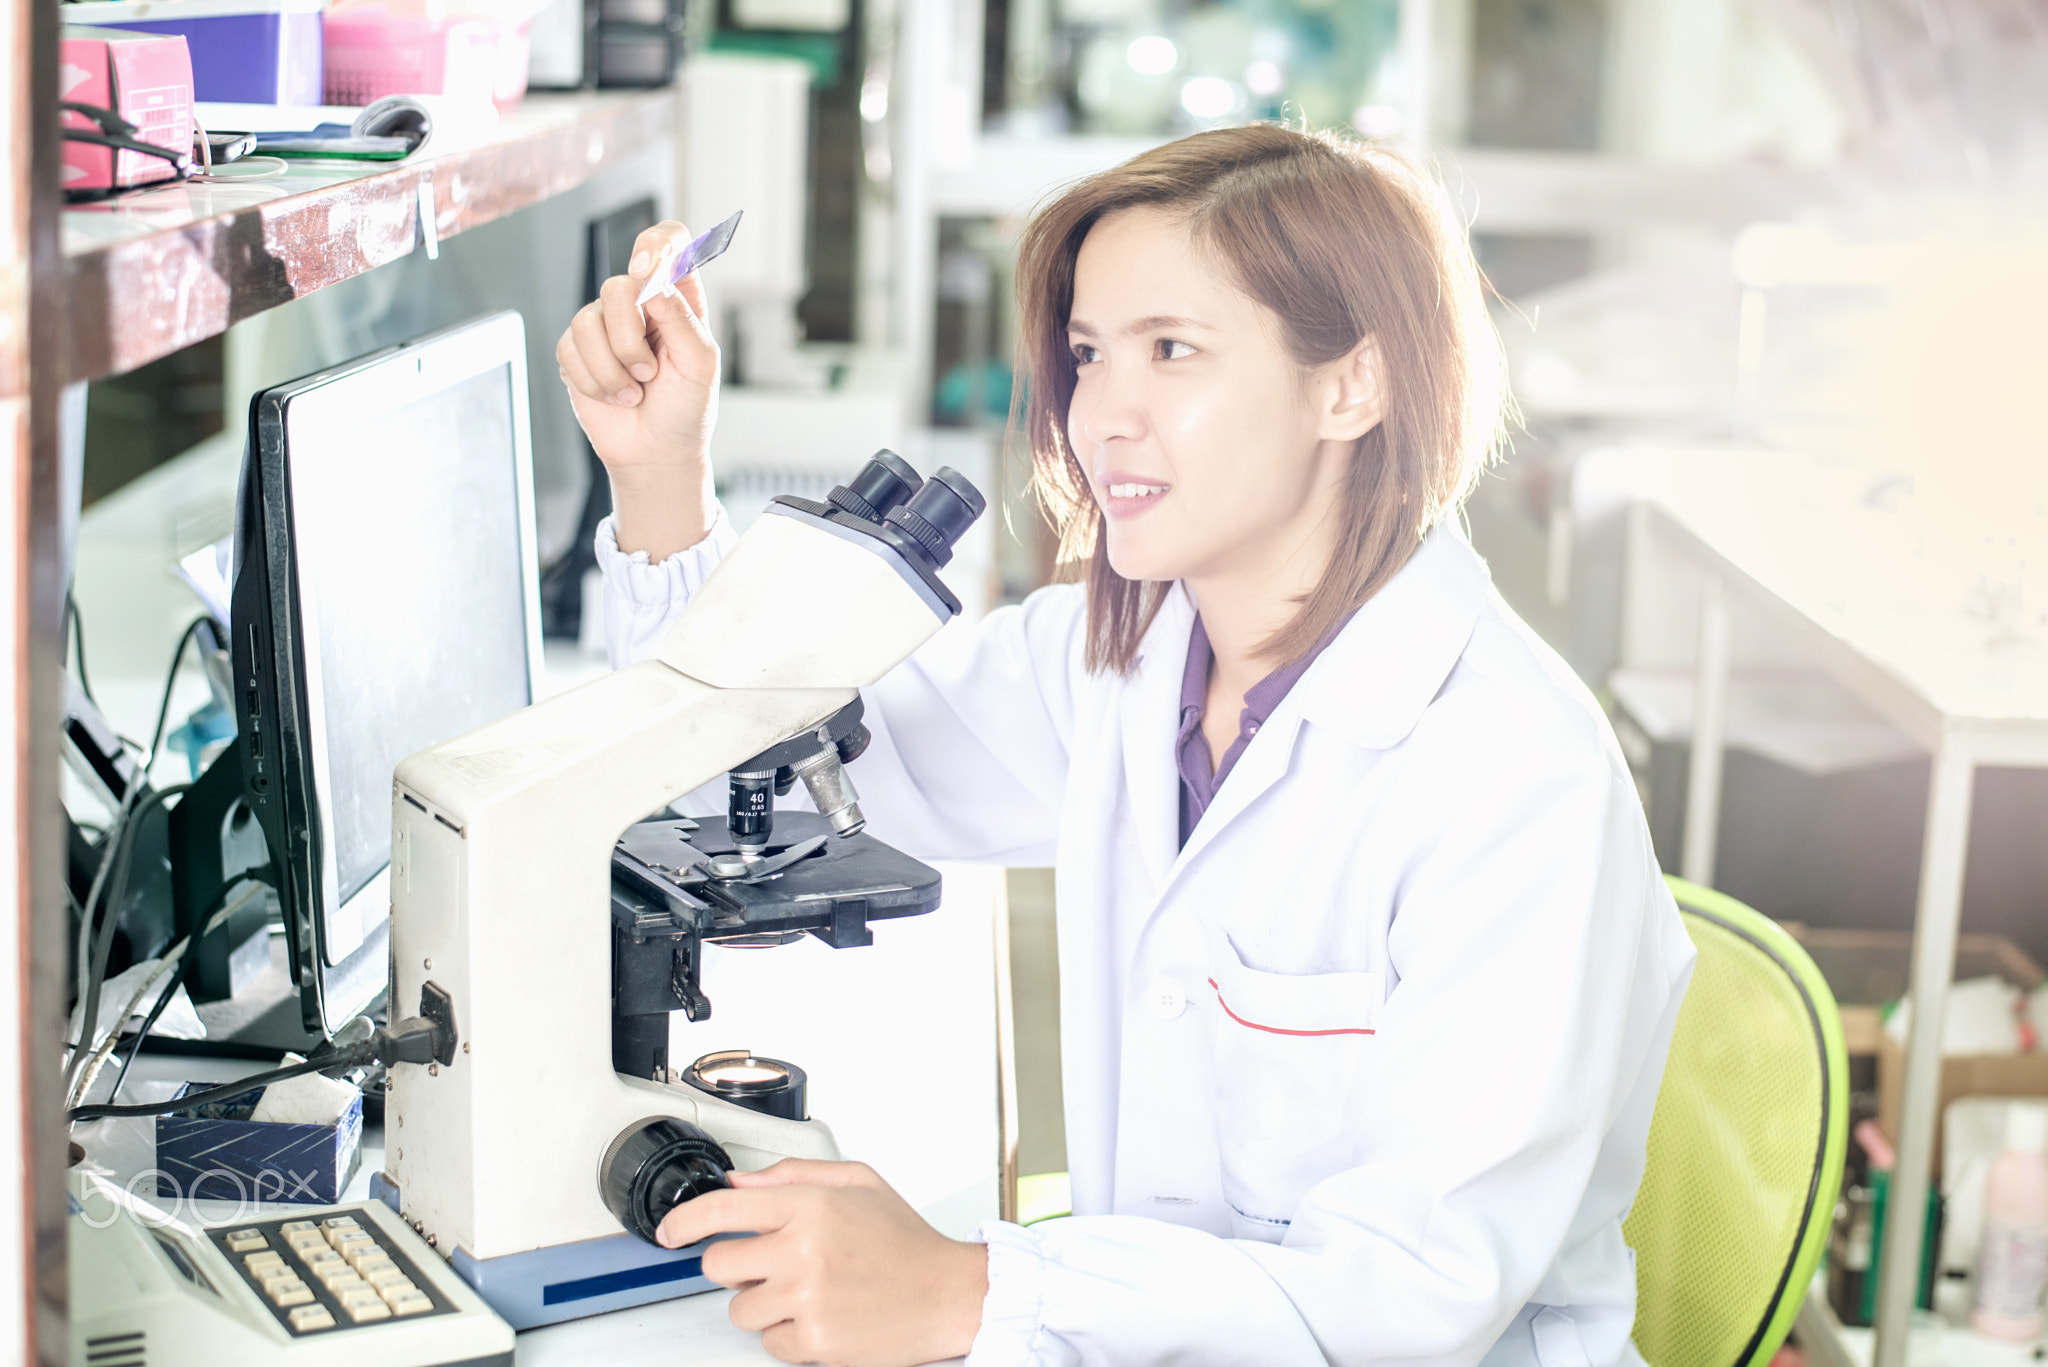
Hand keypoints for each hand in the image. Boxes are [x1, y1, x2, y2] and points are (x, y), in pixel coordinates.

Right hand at [555, 219, 720, 560]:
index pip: (669, 242)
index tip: (646, 268)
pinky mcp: (577, 350)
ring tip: (634, 389)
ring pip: (588, 322)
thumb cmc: (686, 408)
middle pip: (618, 287)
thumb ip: (682, 319)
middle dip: (630, 340)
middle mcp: (640, 303)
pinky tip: (614, 395)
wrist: (656, 451)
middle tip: (649, 372)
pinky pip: (570, 350)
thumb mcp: (700, 365)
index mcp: (678, 297)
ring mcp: (605, 325)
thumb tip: (654, 284)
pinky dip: (594, 381)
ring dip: (613, 369)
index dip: (655, 243)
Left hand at [657, 1159, 988, 1366]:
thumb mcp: (858, 1183)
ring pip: (739, 1308)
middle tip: (767, 1263)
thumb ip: (794, 1174)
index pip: (723, 1208)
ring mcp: (808, 1298)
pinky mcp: (817, 1340)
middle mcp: (805, 1249)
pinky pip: (768, 1343)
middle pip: (719, 1264)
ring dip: (762, 1302)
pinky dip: (788, 1334)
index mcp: (812, 1205)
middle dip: (735, 1265)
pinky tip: (820, 1315)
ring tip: (805, 1290)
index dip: (685, 1220)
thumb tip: (738, 1183)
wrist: (949, 1294)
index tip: (670, 1230)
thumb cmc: (905, 1240)